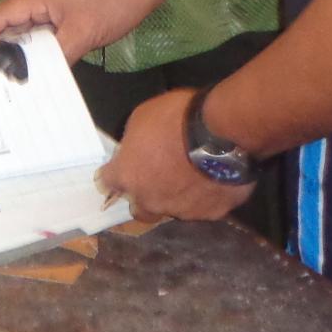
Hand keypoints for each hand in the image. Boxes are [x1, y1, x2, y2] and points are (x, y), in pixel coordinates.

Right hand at [0, 0, 163, 59]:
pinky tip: (40, 60)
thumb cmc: (114, 1)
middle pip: (11, 20)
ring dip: (21, 45)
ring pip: (31, 24)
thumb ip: (57, 56)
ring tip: (6, 70)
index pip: (0, 16)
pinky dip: (40, 42)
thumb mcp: (83, 34)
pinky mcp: (70, 3)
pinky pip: (47, 25)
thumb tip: (39, 76)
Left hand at [94, 88, 253, 222]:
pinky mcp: (212, 213)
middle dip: (145, 196)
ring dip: (177, 196)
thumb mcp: (142, 118)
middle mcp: (151, 201)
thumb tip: (137, 151)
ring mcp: (182, 211)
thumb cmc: (176, 117)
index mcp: (129, 176)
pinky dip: (206, 196)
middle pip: (140, 209)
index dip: (116, 174)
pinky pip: (204, 207)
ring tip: (192, 175)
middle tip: (158, 178)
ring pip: (174, 209)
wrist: (222, 132)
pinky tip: (214, 179)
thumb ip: (135, 143)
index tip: (122, 167)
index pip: (109, 182)